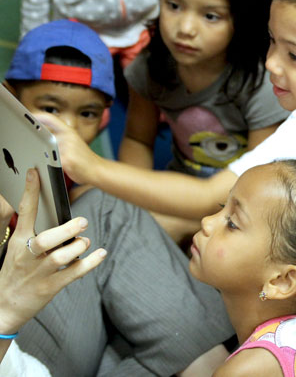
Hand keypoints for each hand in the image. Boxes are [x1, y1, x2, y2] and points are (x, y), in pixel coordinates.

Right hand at [0, 169, 105, 334]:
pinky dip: (90, 263)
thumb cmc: (14, 272)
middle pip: (46, 239)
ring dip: (78, 247)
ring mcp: (39, 273)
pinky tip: (101, 254)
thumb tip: (48, 209)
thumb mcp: (14, 249)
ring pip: (61, 256)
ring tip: (85, 241)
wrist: (2, 307)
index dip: (30, 192)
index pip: (24, 213)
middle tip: (83, 221)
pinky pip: (73, 273)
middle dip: (67, 229)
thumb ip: (30, 231)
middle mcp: (28, 256)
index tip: (35, 173)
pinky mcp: (50, 287)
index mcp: (18, 242)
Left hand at [35, 112, 101, 184]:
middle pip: (45, 135)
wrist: (97, 169)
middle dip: (37, 139)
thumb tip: (42, 137)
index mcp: (70, 132)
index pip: (52, 119)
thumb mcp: (74, 143)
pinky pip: (52, 162)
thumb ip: (60, 139)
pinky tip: (53, 167)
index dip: (39, 116)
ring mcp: (68, 149)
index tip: (30, 116)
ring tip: (49, 158)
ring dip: (44, 155)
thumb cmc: (84, 158)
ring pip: (47, 150)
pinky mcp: (67, 160)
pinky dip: (50, 165)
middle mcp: (68, 138)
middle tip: (29, 138)